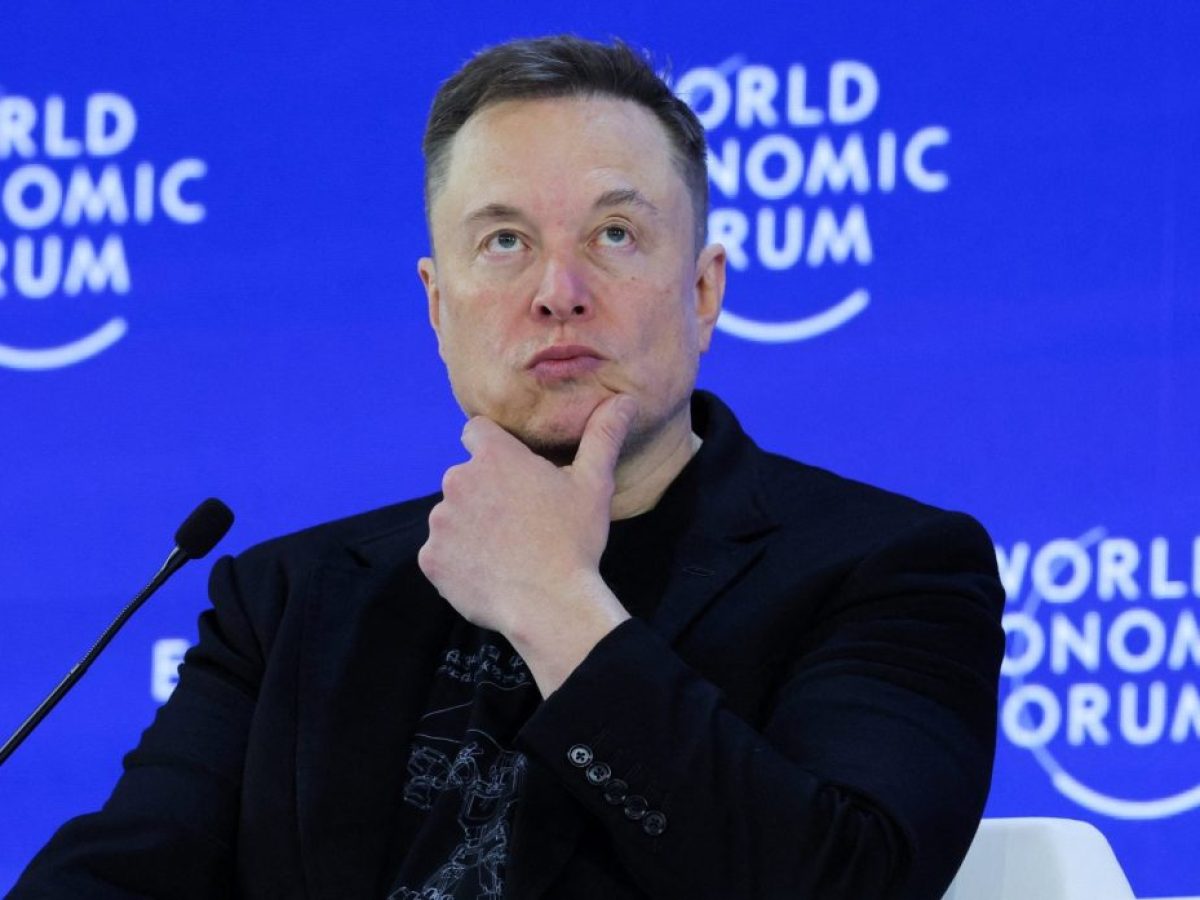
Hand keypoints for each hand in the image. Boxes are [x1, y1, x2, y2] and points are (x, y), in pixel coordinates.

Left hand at [418, 394, 637, 694]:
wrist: (549, 606)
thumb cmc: (574, 541)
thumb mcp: (594, 485)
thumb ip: (602, 437)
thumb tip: (624, 400)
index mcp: (494, 456)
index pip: (477, 431)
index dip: (494, 449)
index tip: (513, 472)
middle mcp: (457, 480)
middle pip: (466, 477)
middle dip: (485, 493)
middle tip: (519, 521)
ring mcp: (440, 521)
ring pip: (452, 516)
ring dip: (470, 527)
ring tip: (505, 551)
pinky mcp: (430, 558)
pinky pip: (441, 553)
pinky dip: (458, 561)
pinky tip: (488, 573)